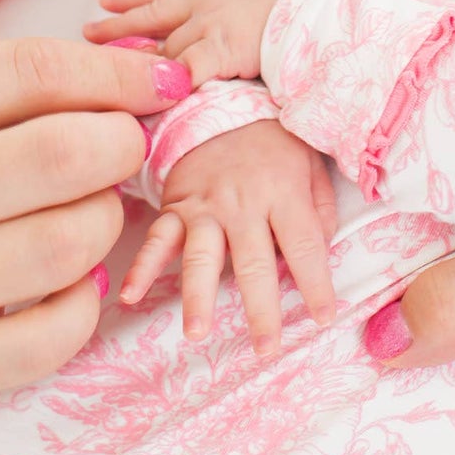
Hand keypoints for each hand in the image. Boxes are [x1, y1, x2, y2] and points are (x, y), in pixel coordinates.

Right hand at [0, 37, 191, 405]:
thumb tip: (129, 75)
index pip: (39, 74)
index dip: (122, 72)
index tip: (165, 80)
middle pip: (67, 155)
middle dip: (123, 142)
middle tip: (122, 144)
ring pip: (70, 244)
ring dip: (106, 217)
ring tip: (85, 206)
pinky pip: (53, 337)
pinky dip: (82, 301)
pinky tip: (61, 277)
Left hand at [86, 0, 297, 86]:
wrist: (322, 5)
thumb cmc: (301, 4)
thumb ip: (235, 9)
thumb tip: (230, 26)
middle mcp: (204, 0)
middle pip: (149, 15)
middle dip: (117, 26)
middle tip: (87, 32)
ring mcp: (209, 24)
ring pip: (162, 49)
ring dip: (137, 66)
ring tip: (110, 80)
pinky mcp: (219, 49)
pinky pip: (184, 73)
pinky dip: (168, 87)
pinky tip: (151, 101)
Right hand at [120, 119, 338, 357]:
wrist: (222, 104)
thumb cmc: (274, 143)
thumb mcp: (310, 162)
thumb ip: (320, 209)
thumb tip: (322, 254)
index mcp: (283, 190)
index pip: (304, 245)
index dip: (316, 284)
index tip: (324, 318)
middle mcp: (243, 201)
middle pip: (253, 262)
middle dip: (260, 309)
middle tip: (265, 350)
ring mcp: (205, 205)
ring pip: (202, 256)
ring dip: (197, 297)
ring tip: (197, 334)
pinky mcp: (176, 206)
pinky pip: (158, 239)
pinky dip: (142, 267)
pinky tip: (130, 295)